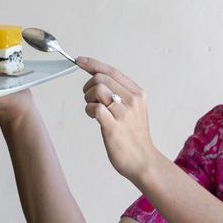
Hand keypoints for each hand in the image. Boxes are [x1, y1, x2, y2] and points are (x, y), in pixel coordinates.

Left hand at [77, 56, 158, 181]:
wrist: (142, 160)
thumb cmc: (134, 136)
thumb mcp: (134, 109)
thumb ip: (120, 94)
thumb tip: (97, 78)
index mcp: (138, 93)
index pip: (112, 71)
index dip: (93, 64)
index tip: (79, 61)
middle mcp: (132, 100)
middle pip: (101, 78)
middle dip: (88, 86)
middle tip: (89, 99)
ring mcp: (124, 113)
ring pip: (97, 90)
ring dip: (88, 98)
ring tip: (93, 110)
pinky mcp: (114, 127)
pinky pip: (94, 107)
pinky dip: (89, 110)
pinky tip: (93, 117)